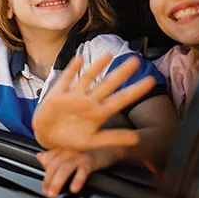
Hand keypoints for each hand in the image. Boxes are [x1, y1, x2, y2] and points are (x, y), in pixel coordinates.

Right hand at [32, 53, 155, 150]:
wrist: (47, 137)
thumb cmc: (71, 139)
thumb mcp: (93, 142)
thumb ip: (113, 138)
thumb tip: (137, 139)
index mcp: (99, 113)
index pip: (121, 99)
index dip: (135, 91)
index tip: (151, 80)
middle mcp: (89, 101)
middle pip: (108, 84)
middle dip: (121, 73)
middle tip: (136, 60)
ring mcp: (74, 96)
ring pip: (88, 78)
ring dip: (97, 67)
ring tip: (109, 55)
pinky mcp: (58, 94)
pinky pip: (66, 79)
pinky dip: (72, 70)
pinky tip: (79, 59)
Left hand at [37, 147, 122, 197]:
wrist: (108, 148)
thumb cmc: (88, 152)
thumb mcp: (70, 152)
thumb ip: (54, 155)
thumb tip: (40, 157)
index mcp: (63, 147)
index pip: (49, 160)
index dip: (45, 174)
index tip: (44, 186)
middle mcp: (69, 149)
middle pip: (54, 165)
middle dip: (49, 180)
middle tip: (47, 192)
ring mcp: (79, 154)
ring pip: (64, 168)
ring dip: (57, 182)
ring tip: (54, 193)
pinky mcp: (90, 160)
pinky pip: (82, 170)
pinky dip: (77, 180)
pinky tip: (74, 188)